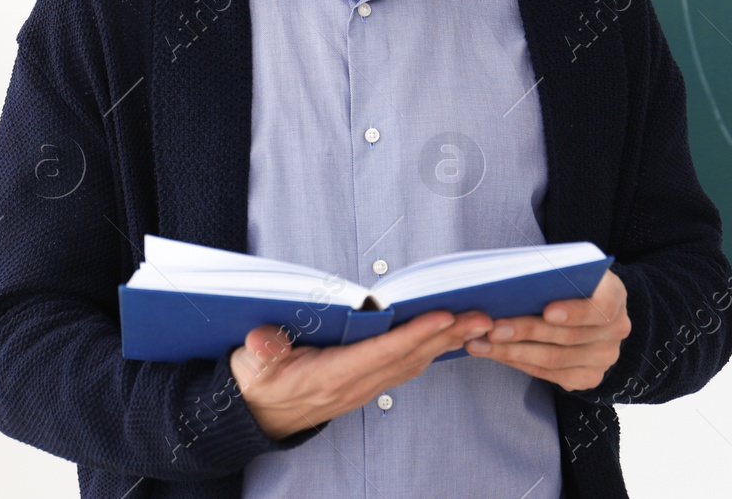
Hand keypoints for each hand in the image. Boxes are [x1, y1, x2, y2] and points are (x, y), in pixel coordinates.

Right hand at [230, 309, 492, 440]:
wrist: (257, 415)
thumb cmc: (257, 383)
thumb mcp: (250, 365)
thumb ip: (260, 351)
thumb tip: (263, 340)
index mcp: (330, 376)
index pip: (382, 352)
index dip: (414, 334)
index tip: (443, 316)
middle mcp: (354, 384)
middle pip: (410, 358)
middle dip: (447, 336)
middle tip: (482, 316)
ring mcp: (363, 388)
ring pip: (414, 363)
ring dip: (446, 342)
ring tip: (476, 322)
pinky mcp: (366, 385)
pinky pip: (406, 367)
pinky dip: (431, 351)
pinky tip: (447, 339)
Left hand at [464, 268, 629, 390]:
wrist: (587, 307)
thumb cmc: (566, 282)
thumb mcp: (566, 269)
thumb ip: (548, 274)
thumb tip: (507, 278)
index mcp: (614, 295)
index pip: (602, 306)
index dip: (575, 311)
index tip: (547, 311)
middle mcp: (616, 330)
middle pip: (569, 336)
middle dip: (526, 331)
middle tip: (492, 328)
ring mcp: (604, 357)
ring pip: (555, 359)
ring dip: (513, 351)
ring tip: (480, 343)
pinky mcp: (588, 377)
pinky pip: (549, 374)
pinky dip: (518, 363)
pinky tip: (493, 353)